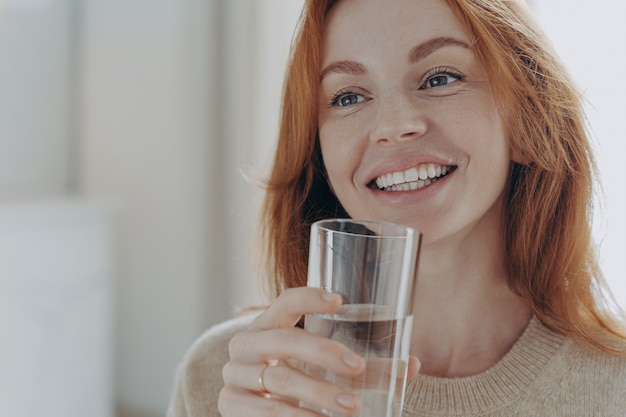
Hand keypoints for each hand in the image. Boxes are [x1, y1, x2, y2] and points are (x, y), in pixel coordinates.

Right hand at [218, 287, 366, 415]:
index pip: (285, 302)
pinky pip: (267, 412)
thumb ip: (364, 367)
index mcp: (268, 324)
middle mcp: (246, 344)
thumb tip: (412, 366)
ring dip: (319, 394)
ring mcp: (234, 375)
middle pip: (285, 340)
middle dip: (323, 353)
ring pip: (280, 379)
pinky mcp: (230, 406)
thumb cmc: (296, 379)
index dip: (308, 297)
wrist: (254, 410)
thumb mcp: (322, 368)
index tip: (339, 300)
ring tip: (352, 407)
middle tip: (358, 367)